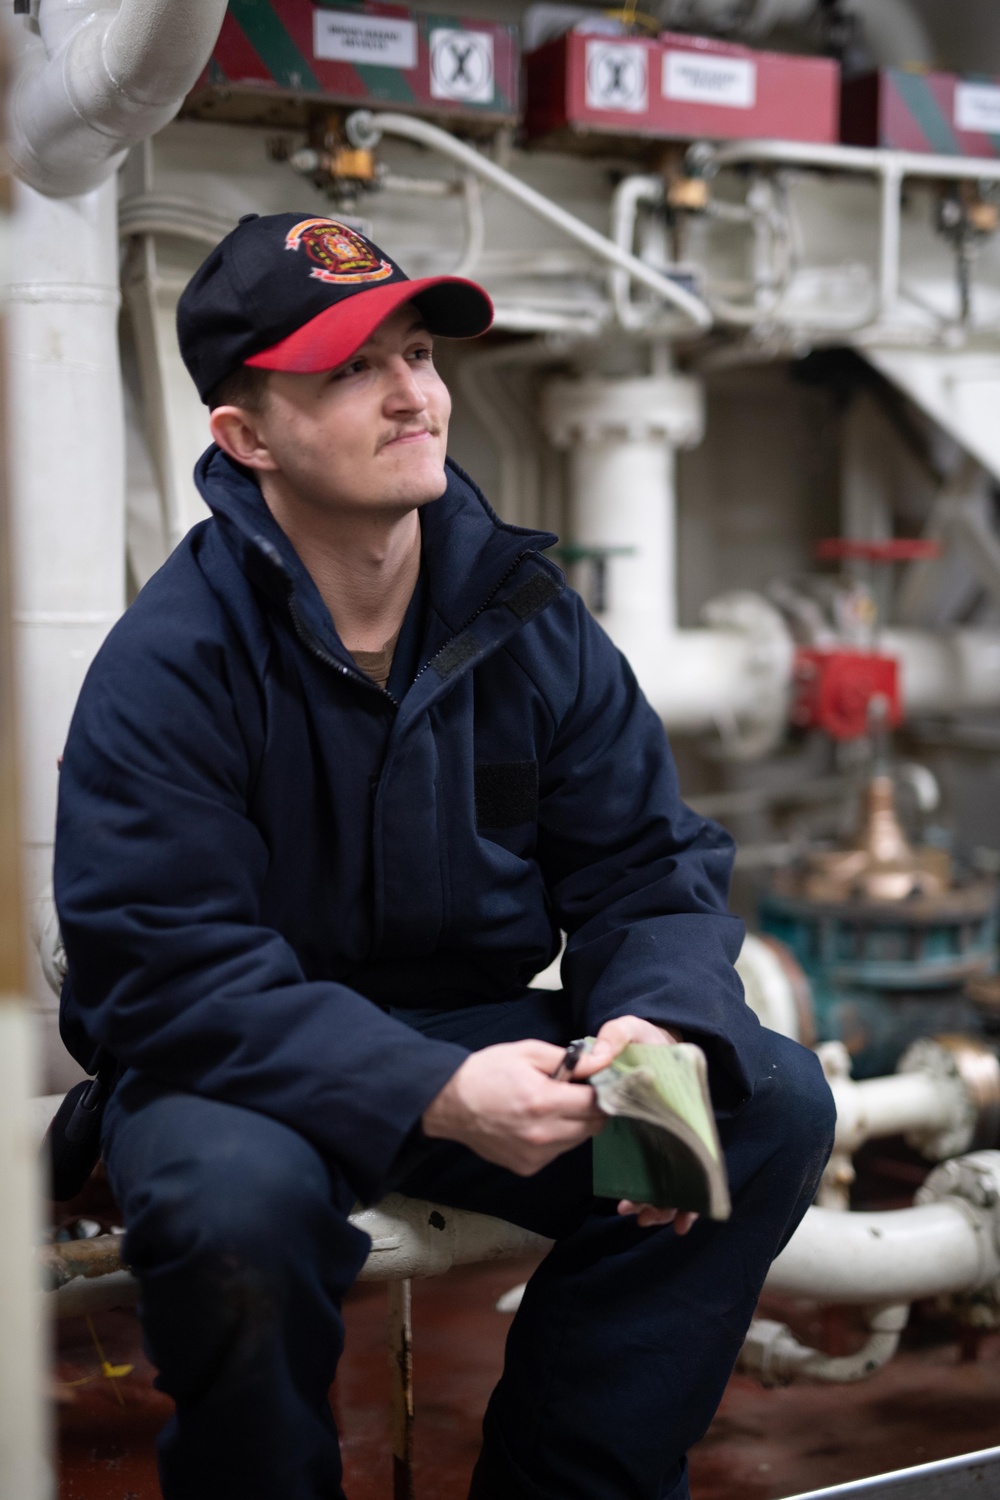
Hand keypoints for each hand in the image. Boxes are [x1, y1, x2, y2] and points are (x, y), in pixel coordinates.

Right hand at [422, 1039, 604, 1175]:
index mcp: (543, 1101)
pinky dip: (557, 1138)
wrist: (450, 1103)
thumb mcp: (528, 1052)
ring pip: (578, 1141)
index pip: (596, 1103)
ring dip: (576, 1124)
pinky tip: (538, 1123)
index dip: (601, 1090)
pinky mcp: (527, 1167)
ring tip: (553, 1106)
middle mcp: (542, 1133)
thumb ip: (570, 1059)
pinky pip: (558, 1152)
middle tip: (578, 1093)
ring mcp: (535, 1154)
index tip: (597, 1082)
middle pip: (593, 1126)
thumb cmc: (488, 1072)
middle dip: (593, 1109)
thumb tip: (603, 1062)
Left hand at [572, 1014, 698, 1233]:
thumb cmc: (645, 1039)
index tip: (670, 1201)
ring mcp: (666, 1134)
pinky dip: (648, 1193)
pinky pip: (654, 1171)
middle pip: (686, 1174)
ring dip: (658, 1203)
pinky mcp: (649, 1138)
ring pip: (672, 1179)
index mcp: (683, 1105)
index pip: (695, 1147)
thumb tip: (599, 1058)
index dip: (690, 1179)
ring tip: (638, 1213)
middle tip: (644, 1213)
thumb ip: (616, 1036)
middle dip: (669, 1202)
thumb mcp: (631, 1029)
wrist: (648, 1041)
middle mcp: (680, 1125)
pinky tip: (632, 1204)